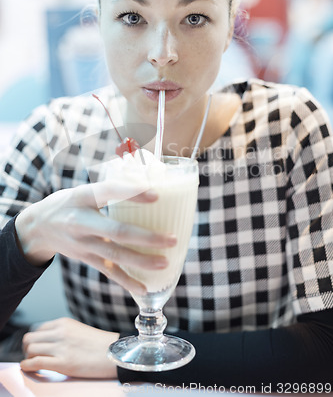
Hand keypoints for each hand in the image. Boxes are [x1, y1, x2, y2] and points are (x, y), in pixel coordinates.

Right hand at [15, 180, 176, 294]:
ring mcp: (83, 243)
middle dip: (146, 237)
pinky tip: (144, 288)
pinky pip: (108, 271)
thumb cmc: (70, 203)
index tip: (157, 195)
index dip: (132, 193)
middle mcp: (81, 221)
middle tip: (172, 239)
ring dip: (142, 261)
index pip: (109, 191)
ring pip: (115, 254)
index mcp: (83, 197)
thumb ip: (111, 189)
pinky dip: (126, 281)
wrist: (38, 227)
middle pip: (117, 230)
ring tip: (165, 262)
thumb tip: (149, 185)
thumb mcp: (84, 190)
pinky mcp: (85, 258)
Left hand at [21, 317, 118, 377]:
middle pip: (29, 338)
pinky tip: (28, 368)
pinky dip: (27, 366)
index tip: (34, 347)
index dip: (34, 340)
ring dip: (27, 357)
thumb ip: (63, 333)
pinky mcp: (62, 363)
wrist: (115, 352)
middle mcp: (60, 332)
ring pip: (30, 349)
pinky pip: (35, 362)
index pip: (38, 329)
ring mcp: (61, 347)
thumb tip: (48, 342)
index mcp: (64, 323)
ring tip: (32, 364)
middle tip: (31, 356)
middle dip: (26, 348)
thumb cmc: (100, 344)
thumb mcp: (78, 330)